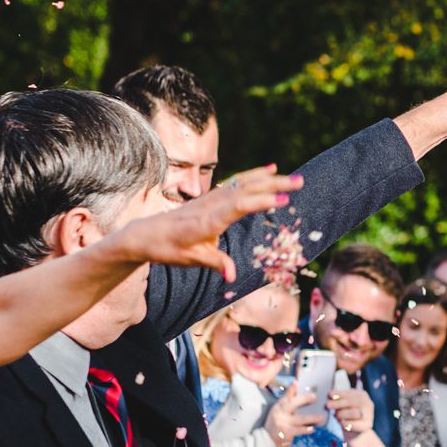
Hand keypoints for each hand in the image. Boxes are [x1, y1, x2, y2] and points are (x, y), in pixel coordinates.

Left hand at [120, 167, 300, 278]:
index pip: (239, 207)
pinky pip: (237, 182)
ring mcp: (212, 198)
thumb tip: (232, 276)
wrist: (146, 234)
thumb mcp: (192, 259)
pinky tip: (270, 169)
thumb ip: (216, 263)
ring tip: (292, 177)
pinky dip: (255, 175)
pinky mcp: (212, 197)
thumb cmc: (168, 249)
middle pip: (246, 190)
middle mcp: (211, 205)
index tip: (283, 201)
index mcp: (208, 221)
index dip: (261, 202)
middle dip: (274, 185)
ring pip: (244, 183)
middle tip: (300, 182)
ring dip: (269, 179)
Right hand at [267, 388, 320, 446]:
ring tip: (322, 417)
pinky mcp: (285, 433)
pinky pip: (299, 430)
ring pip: (300, 418)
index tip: (296, 382)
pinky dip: (306, 429)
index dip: (291, 389)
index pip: (285, 396)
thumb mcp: (279, 414)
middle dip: (304, 399)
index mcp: (278, 407)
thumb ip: (287, 407)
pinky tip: (312, 429)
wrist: (266, 442)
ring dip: (312, 417)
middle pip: (292, 404)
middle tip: (315, 397)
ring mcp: (282, 423)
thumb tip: (304, 398)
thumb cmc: (277, 426)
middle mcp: (279, 413)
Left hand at [329, 384, 375, 438]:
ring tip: (336, 416)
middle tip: (327, 405)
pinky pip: (355, 424)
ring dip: (342, 414)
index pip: (350, 392)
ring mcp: (369, 414)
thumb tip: (329, 395)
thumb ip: (338, 400)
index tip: (329, 395)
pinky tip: (342, 424)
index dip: (339, 393)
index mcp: (362, 395)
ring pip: (354, 412)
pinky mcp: (368, 425)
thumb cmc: (346, 414)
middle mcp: (368, 403)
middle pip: (352, 401)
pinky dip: (347, 424)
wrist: (355, 431)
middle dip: (338, 403)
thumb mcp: (343, 405)